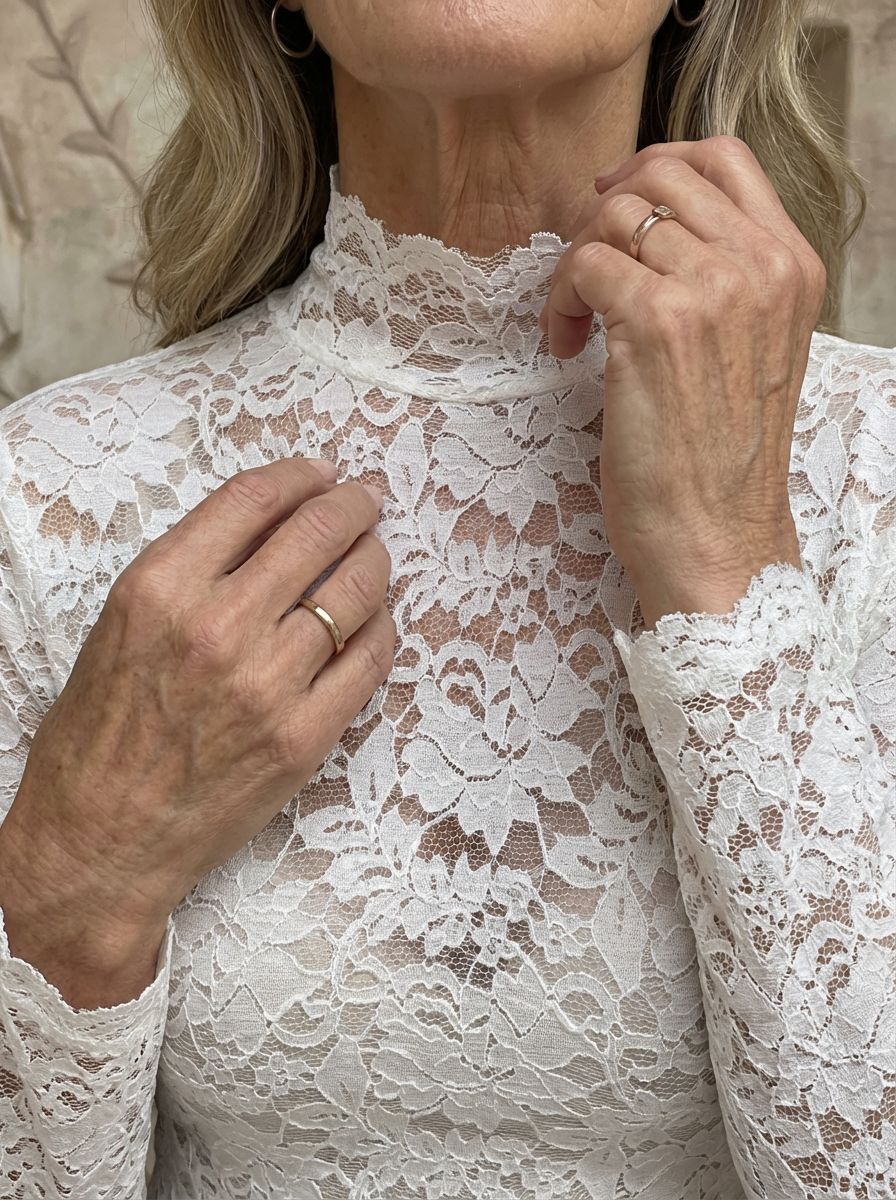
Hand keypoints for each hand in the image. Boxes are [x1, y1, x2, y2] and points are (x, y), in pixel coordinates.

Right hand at [0, 458, 394, 1005]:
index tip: (322, 471)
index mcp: (159, 589)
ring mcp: (267, 685)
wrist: (100, 843)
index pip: (252, 499)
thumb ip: (192, 570)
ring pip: (355, 591)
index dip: (299, 474)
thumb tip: (272, 525)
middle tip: (368, 498)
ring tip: (377, 552)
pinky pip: (370, 660)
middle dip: (354, 504)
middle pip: (315, 532)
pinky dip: (381, 627)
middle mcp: (217, 627)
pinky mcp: (303, 738)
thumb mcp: (122, 627)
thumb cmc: (99, 735)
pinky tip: (376, 619)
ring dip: (375, 560)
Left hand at [539, 136, 825, 628]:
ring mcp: (712, 289)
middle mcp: (761, 266)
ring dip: (574, 262)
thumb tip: (651, 226)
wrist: (717, 538)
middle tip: (582, 268)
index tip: (611, 205)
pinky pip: (582, 266)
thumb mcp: (747, 351)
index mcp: (792, 266)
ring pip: (613, 215)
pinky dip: (557, 302)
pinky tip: (564, 346)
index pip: (724, 157)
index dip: (653, 165)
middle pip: (660, 173)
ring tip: (573, 321)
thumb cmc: (720, 460)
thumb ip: (723, 280)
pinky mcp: (656, 323)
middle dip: (601, 213)